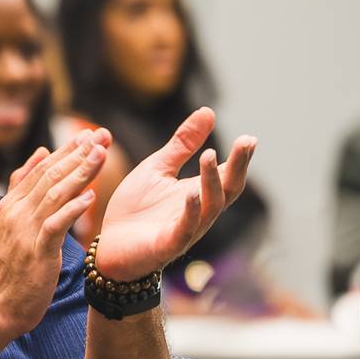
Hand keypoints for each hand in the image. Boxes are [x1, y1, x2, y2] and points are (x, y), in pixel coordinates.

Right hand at [0, 129, 108, 334]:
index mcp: (11, 205)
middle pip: (50, 176)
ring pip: (55, 194)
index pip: (42, 170)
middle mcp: (17, 213)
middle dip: (78, 154)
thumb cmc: (8, 268)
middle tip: (100, 135)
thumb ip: (23, 187)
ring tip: (100, 155)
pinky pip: (55, 225)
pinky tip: (89, 197)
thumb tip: (41, 153)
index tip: (89, 135)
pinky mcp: (36, 251)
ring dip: (80, 173)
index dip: (66, 151)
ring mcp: (25, 231)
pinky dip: (72, 209)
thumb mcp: (11, 221)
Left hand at [93, 107, 254, 283]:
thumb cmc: (136, 209)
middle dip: (238, 166)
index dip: (240, 158)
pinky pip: (184, 229)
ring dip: (211, 181)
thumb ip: (183, 144)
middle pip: (227, 189)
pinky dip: (190, 212)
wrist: (109, 247)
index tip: (250, 139)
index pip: (227, 173)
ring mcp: (186, 229)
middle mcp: (199, 211)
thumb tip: (209, 111)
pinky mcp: (167, 245)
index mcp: (198, 192)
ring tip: (210, 155)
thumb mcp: (158, 168)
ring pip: (210, 207)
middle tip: (246, 143)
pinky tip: (192, 194)